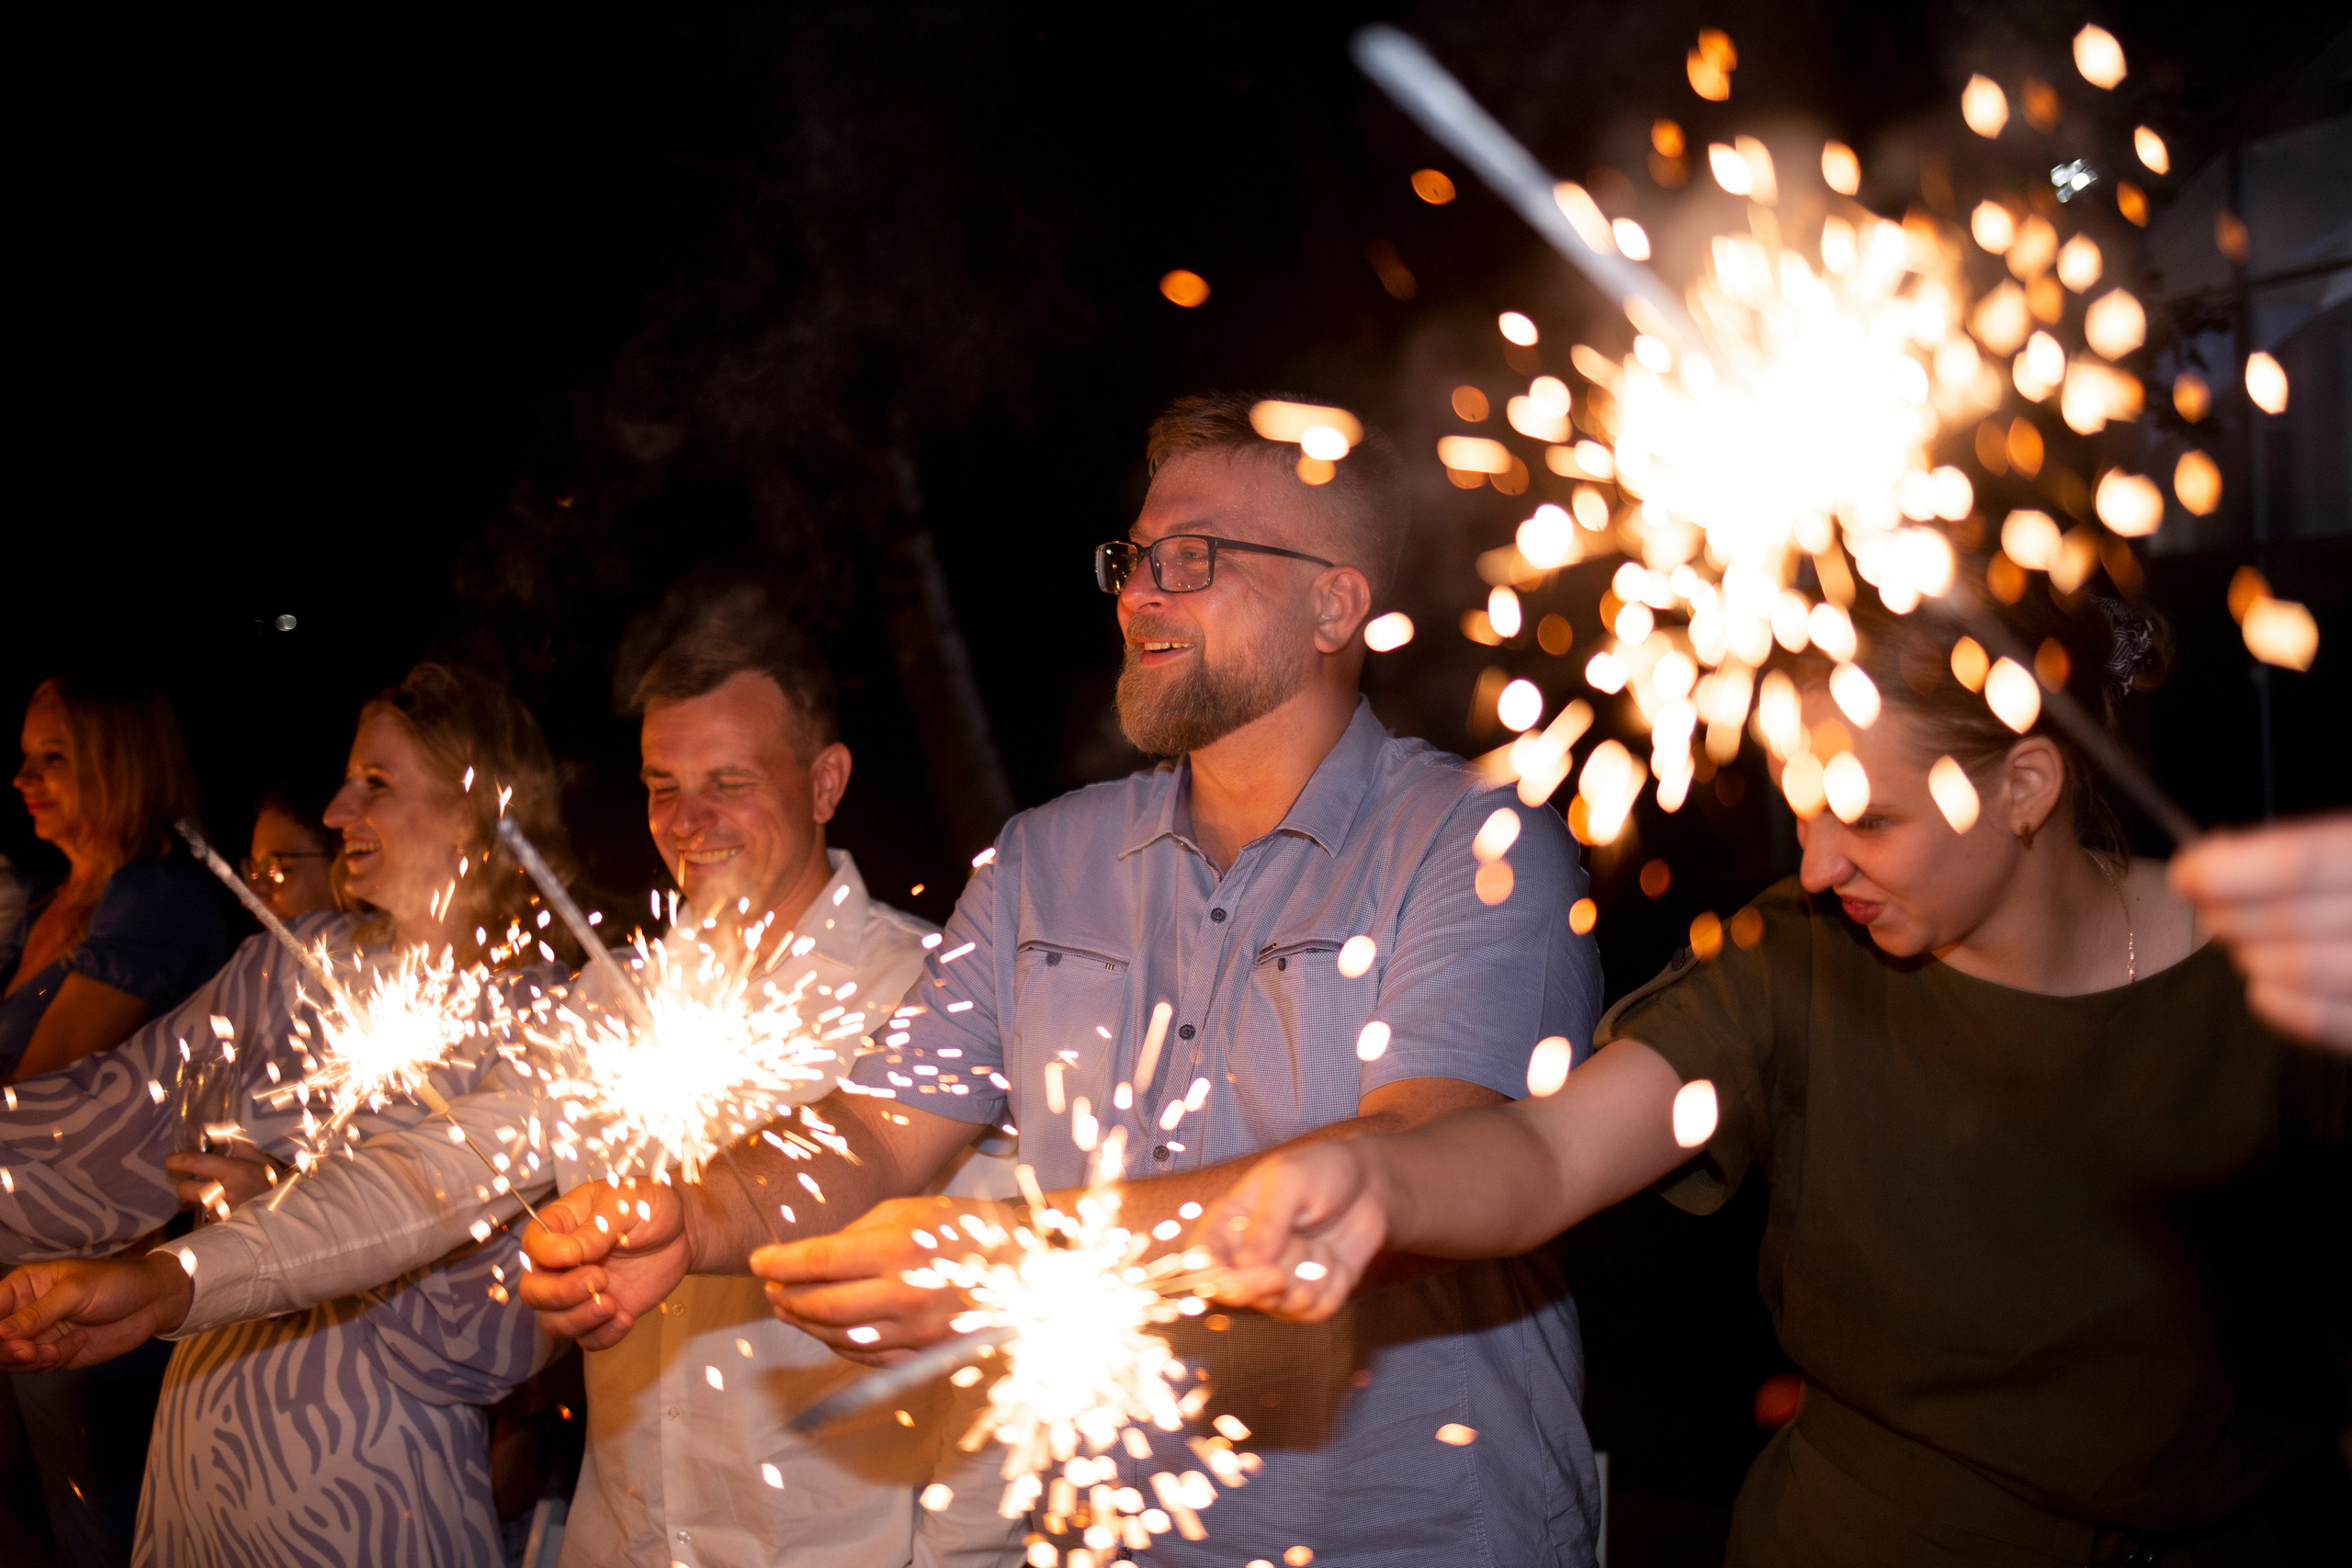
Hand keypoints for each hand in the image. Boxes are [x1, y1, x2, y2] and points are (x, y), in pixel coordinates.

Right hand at [0, 1251, 193, 1370]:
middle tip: (30, 1350)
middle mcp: (24, 1313)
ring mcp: (39, 1335)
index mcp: (22, 1287)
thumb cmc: (116, 1283)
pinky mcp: (55, 1354)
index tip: (4, 1338)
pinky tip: (79, 1342)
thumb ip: (36, 1313)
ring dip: (31, 1359)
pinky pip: (38, 1367)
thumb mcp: (76, 1291)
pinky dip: (53, 1361)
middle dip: (8, 1350)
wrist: (153, 1301)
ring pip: (12, 1359)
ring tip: (56, 1349)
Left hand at [165, 1145, 279, 1216]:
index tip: (171, 1161)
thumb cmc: (271, 1178)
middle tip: (189, 1179)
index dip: (176, 1161)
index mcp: (234, 1170)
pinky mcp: (223, 1225)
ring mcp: (223, 1212)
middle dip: (183, 1184)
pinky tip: (218, 1206)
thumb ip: (235, 1144)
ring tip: (207, 1192)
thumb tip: (213, 1131)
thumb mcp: (257, 1157)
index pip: (194, 1163)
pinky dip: (207, 1211)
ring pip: (192, 1204)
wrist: (288, 1207)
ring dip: (195, 1198)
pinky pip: (203, 1217)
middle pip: (184, 1189)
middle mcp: (225, 1192)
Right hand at [518, 1177, 690, 1350]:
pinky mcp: (599, 1313)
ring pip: (553, 1321)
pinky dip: (601, 1336)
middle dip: (559, 1294)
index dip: (546, 1255)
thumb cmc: (650, 1206)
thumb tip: (570, 1253)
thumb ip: (597, 1226)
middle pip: (533, 1291)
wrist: (682, 1231)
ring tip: (613, 1305)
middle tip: (599, 1281)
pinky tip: (625, 1319)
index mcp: (560, 1226)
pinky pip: (586, 1339)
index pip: (533, 1245)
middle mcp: (560, 1264)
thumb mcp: (626, 1202)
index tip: (574, 1256)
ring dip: (578, 1320)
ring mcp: (578, 1292)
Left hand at [751, 1195, 1014, 1365]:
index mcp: (901, 1249)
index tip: (759, 1261)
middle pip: (822, 1305)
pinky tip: (824, 1329)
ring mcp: (916, 1331)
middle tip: (770, 1287)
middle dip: (786, 1297)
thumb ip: (861, 1231)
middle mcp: (906, 1294)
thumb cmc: (967, 1229)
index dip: (781, 1262)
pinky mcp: (925, 1355)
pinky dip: (837, 1344)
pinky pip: (867, 1357)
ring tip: (788, 1307)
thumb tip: (815, 1253)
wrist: (1027, 1267)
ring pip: (839, 1336)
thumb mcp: (912, 1209)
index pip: (820, 1261)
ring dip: (804, 1324)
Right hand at [1195, 1143, 1387, 1322]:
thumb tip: (1246, 1265)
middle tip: (1305, 1236)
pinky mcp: (1307, 1296)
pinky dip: (1335, 1285)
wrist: (1368, 1184)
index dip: (1224, 1282)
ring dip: (1314, 1274)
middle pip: (1246, 1295)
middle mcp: (1244, 1260)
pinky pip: (1317, 1312)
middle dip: (1285, 1271)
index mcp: (1225, 1225)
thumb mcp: (1292, 1179)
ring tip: (1320, 1240)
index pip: (1201, 1267)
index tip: (1270, 1276)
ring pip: (1285, 1306)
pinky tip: (1336, 1258)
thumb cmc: (1323, 1171)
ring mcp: (1275, 1282)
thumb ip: (1268, 1220)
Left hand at [2172, 816, 2351, 1050]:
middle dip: (2231, 914)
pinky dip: (2281, 1006)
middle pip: (2293, 923)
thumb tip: (2218, 858)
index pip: (2302, 864)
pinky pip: (2333, 1025)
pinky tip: (2263, 986)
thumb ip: (2301, 849)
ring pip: (2305, 973)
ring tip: (2241, 939)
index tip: (2187, 873)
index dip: (2232, 871)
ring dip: (2251, 955)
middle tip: (2207, 904)